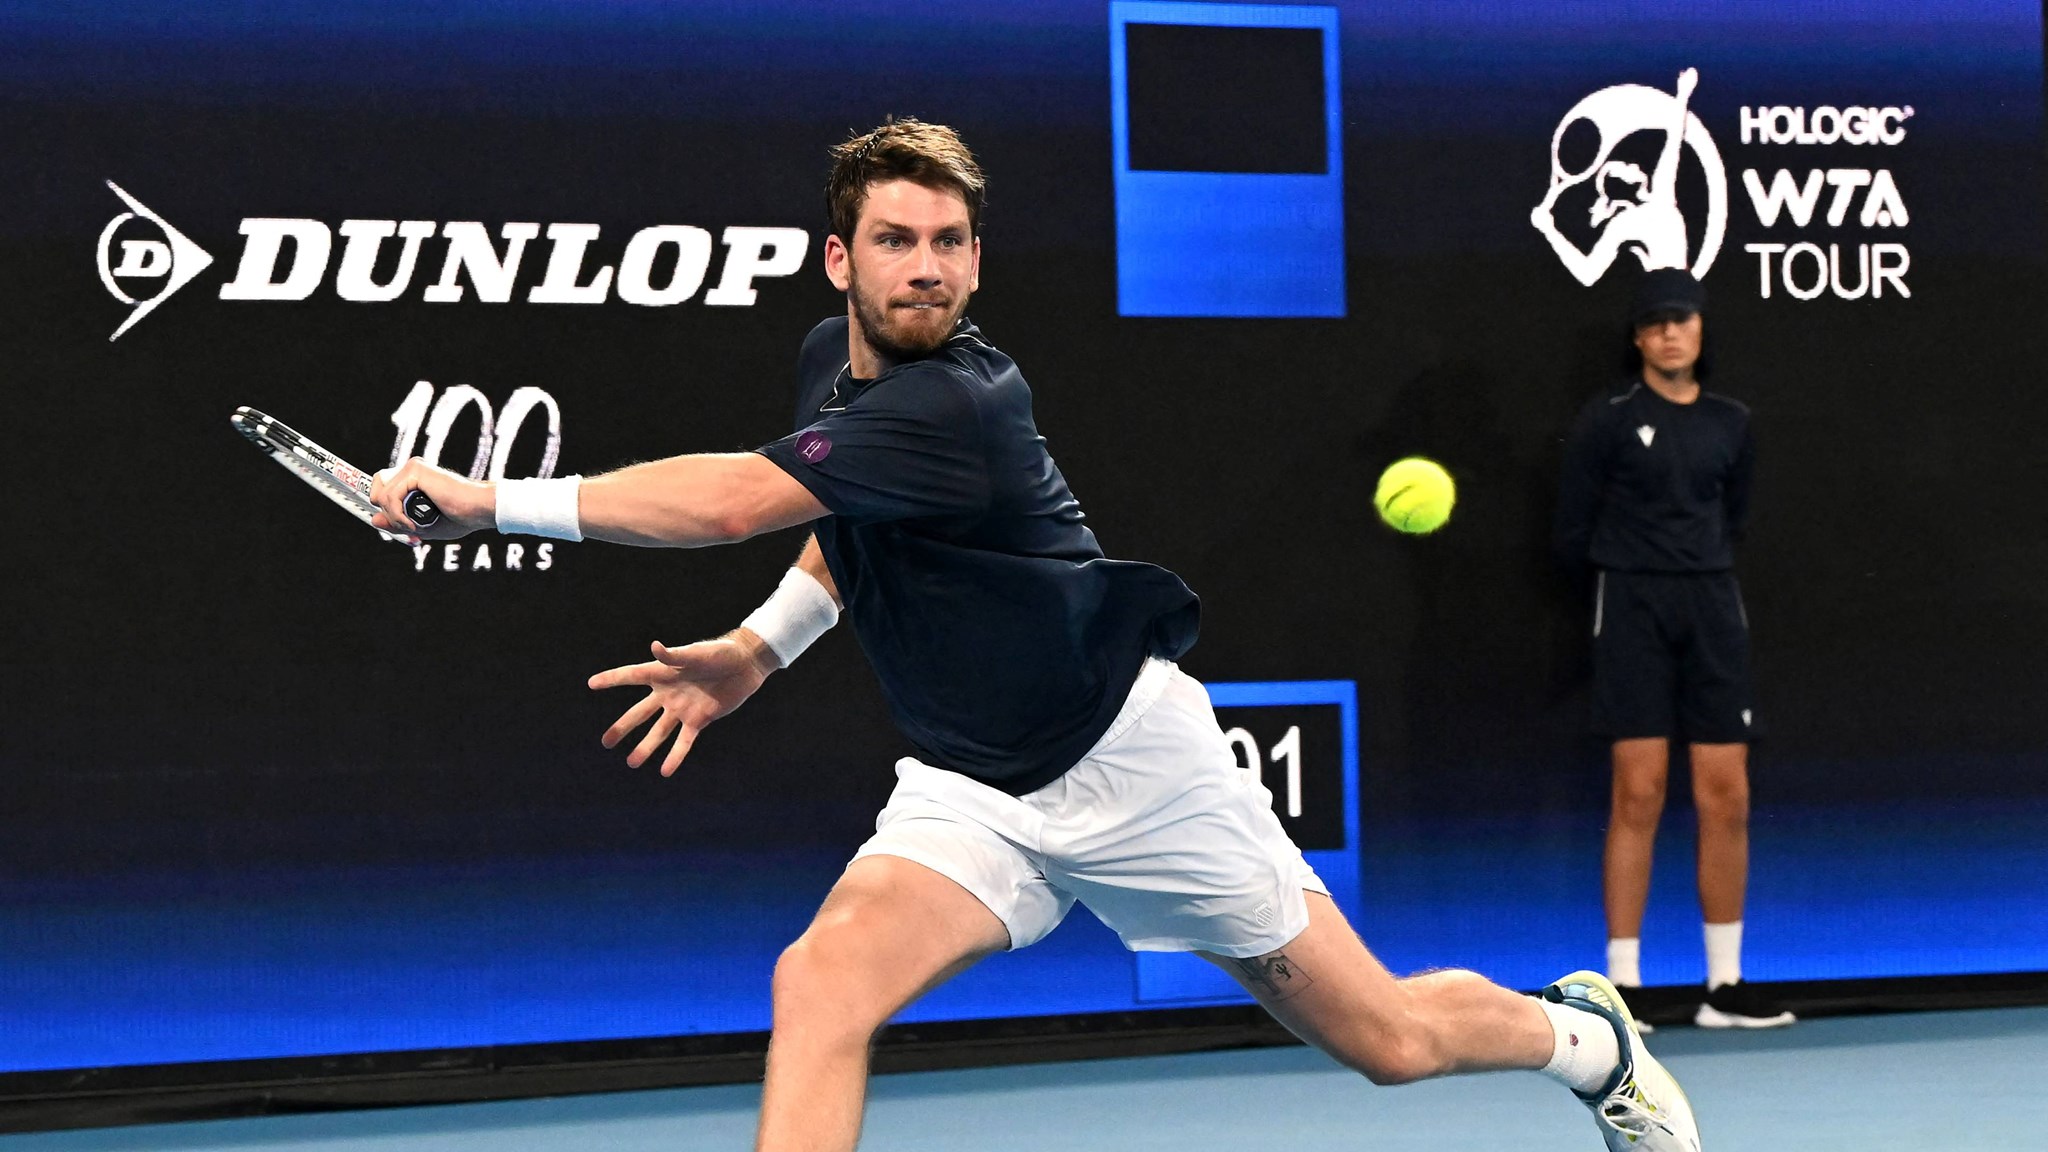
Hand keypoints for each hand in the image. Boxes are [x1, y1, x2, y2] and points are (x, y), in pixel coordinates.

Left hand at [368, 457, 491, 540]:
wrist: (480, 510)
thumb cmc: (460, 518)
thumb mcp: (422, 526)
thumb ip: (398, 522)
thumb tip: (374, 520)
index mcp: (415, 478)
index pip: (384, 488)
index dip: (385, 508)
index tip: (400, 526)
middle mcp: (412, 469)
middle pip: (376, 486)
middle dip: (385, 511)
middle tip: (407, 526)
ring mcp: (413, 468)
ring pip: (381, 495)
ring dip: (394, 518)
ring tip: (413, 527)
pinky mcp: (415, 471)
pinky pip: (390, 497)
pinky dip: (398, 515)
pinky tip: (413, 524)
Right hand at [587, 632, 777, 775]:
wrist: (745, 665)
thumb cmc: (719, 653)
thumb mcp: (696, 653)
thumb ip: (674, 655)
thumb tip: (654, 647)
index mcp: (663, 673)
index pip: (632, 676)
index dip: (612, 679)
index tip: (591, 684)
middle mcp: (668, 693)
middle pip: (639, 713)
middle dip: (622, 728)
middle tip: (606, 743)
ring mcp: (682, 708)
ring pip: (658, 732)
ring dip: (646, 748)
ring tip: (631, 763)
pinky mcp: (699, 720)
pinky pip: (684, 741)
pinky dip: (675, 757)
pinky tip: (665, 771)